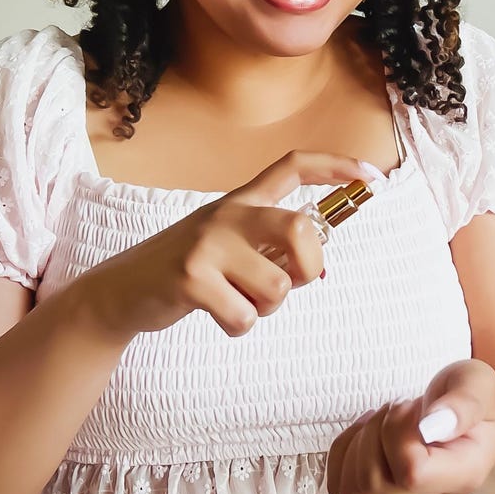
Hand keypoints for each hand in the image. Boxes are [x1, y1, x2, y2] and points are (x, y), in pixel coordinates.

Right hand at [80, 150, 368, 338]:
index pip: (291, 167)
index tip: (371, 176)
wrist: (122, 291)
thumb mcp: (225, 245)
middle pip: (299, 229)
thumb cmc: (187, 271)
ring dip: (266, 308)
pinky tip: (215, 314)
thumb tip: (318, 270)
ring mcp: (207, 244)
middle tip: (293, 282)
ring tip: (238, 302)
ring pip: (276, 287)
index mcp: (239, 202)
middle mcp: (226, 214)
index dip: (335, 167)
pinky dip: (238, 326)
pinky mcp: (191, 277)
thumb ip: (267, 249)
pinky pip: (244, 316)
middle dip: (310, 267)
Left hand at [327, 359, 494, 493]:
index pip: (411, 474)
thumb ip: (463, 402)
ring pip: (352, 491)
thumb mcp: (474, 383)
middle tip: (396, 409)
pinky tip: (364, 432)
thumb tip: (432, 427)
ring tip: (382, 420)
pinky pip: (341, 489)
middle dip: (372, 434)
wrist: (469, 420)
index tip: (411, 408)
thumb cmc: (469, 397)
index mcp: (465, 475)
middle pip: (373, 485)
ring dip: (355, 445)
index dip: (395, 434)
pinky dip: (342, 455)